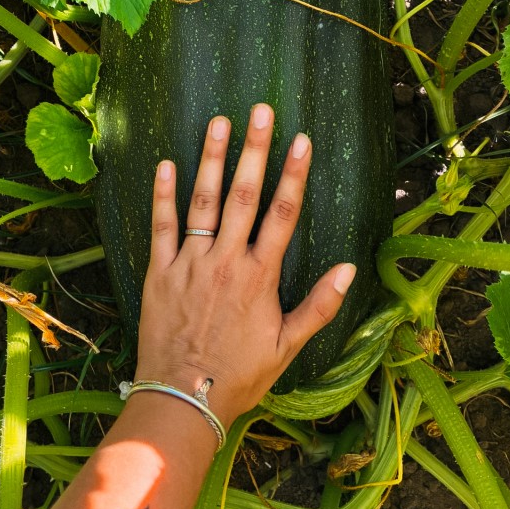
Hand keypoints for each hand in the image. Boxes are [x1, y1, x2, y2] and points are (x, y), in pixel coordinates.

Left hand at [136, 103, 355, 428]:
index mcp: (259, 276)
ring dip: (211, 160)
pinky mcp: (159, 272)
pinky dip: (163, 195)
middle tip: (259, 111)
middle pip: (243, 195)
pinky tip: (165, 164)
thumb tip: (350, 268)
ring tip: (218, 122)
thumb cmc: (239, 374)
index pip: (283, 214)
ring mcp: (189, 264)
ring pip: (203, 202)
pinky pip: (161, 227)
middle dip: (254, 150)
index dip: (294, 174)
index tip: (301, 139)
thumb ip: (320, 305)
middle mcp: (226, 261)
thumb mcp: (288, 346)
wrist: (184, 397)